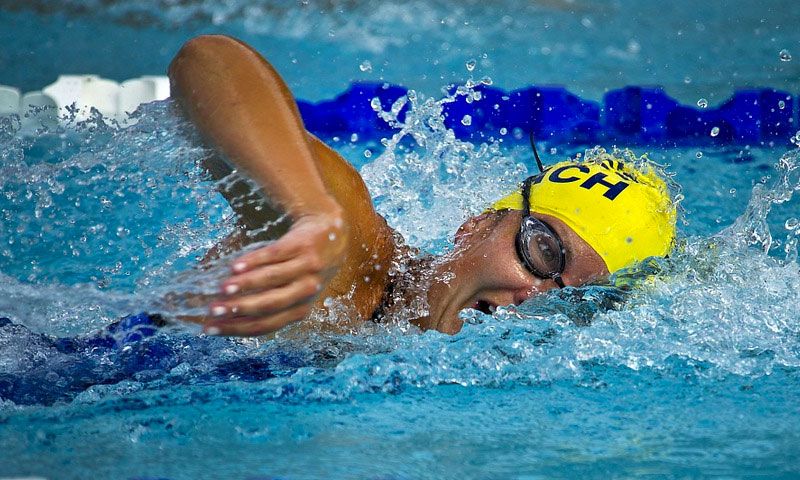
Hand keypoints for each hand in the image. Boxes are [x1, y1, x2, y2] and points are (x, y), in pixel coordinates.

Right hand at [204, 207, 347, 335]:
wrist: (331, 231)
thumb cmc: (303, 266)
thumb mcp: (292, 289)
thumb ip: (264, 300)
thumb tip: (221, 311)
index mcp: (300, 309)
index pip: (265, 325)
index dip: (237, 328)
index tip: (209, 328)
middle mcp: (306, 291)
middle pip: (269, 305)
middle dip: (239, 309)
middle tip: (213, 310)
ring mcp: (307, 268)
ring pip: (273, 279)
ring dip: (245, 285)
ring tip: (223, 288)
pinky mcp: (303, 245)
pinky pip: (275, 255)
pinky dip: (254, 261)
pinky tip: (235, 266)